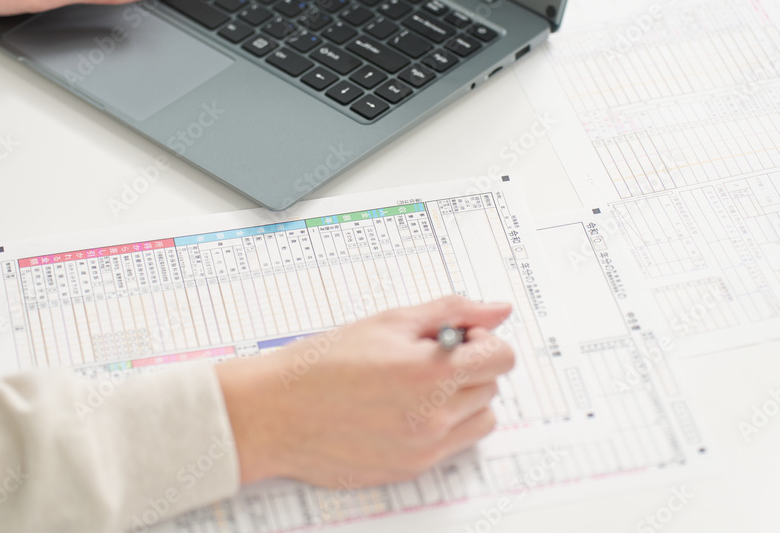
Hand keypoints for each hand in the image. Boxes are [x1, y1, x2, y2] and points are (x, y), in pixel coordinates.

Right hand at [215, 296, 515, 487]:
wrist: (278, 412)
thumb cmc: (324, 363)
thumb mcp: (390, 321)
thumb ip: (452, 312)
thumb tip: (499, 310)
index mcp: (431, 371)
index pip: (502, 357)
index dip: (484, 339)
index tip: (459, 336)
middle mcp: (434, 415)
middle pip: (491, 386)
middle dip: (469, 366)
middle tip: (428, 357)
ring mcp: (425, 447)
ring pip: (480, 419)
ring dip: (463, 399)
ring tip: (420, 386)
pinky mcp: (412, 468)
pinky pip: (453, 445)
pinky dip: (442, 426)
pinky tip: (406, 409)